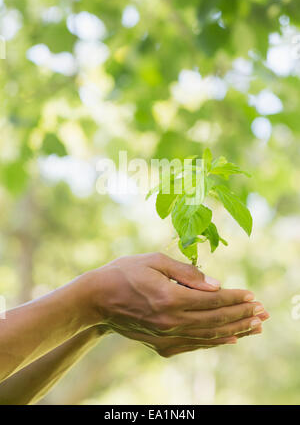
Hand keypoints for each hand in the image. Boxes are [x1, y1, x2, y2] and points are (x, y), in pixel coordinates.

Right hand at [87, 253, 267, 354]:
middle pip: (215, 319)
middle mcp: (170, 321)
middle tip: (264, 313)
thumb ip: (186, 272)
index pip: (213, 300)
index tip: (253, 296)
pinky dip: (214, 342)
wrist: (96, 299)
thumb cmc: (123, 272)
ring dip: (235, 330)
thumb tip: (216, 284)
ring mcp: (165, 336)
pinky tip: (230, 339)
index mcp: (169, 297)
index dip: (235, 298)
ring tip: (256, 327)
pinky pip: (194, 344)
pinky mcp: (160, 344)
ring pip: (208, 335)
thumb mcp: (154, 260)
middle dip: (242, 315)